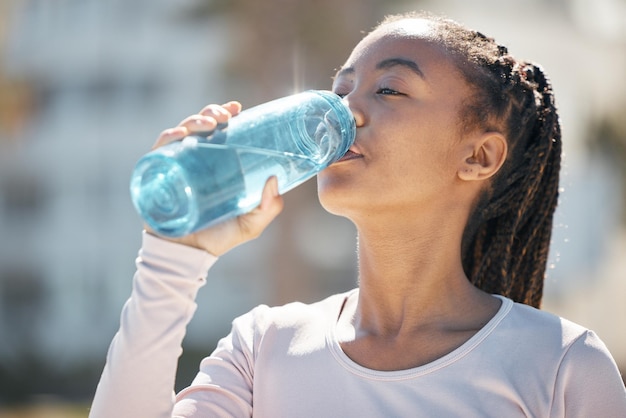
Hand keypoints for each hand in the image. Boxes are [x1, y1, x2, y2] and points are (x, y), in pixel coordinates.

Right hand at [145, 102, 283, 255]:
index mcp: (214, 165)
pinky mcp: (157, 178)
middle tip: (224, 116)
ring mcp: (175, 168)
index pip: (218, 131)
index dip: (224, 113)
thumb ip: (268, 206)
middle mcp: (194, 162)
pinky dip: (167, 139)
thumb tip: (274, 180)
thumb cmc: (219, 239)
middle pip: (198, 127)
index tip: (236, 107)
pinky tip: (179, 135)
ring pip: (179, 134)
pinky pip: (158, 151)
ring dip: (192, 121)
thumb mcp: (250, 223)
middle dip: (209, 113)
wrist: (189, 257)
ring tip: (207, 123)